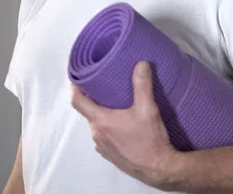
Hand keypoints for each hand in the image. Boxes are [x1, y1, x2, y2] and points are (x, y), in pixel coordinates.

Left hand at [71, 61, 180, 189]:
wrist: (158, 169)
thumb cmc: (150, 139)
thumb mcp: (147, 108)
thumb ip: (142, 84)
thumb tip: (141, 63)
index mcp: (101, 121)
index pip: (77, 101)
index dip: (75, 88)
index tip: (77, 77)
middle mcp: (96, 134)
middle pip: (89, 112)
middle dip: (95, 99)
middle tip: (106, 87)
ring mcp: (102, 147)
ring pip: (98, 125)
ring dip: (104, 115)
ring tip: (118, 105)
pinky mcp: (110, 155)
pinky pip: (104, 137)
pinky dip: (109, 128)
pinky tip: (124, 125)